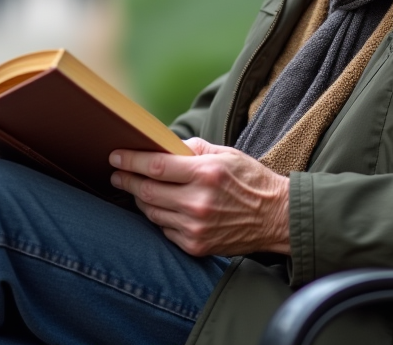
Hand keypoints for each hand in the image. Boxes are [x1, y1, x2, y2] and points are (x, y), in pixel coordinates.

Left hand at [109, 137, 289, 257]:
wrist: (276, 218)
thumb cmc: (251, 180)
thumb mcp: (226, 154)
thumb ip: (192, 149)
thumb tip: (162, 146)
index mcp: (205, 174)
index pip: (155, 167)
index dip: (130, 161)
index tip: (115, 156)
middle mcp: (198, 202)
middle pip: (147, 191)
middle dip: (127, 180)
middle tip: (117, 173)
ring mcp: (196, 227)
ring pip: (152, 212)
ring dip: (141, 199)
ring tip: (138, 188)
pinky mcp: (196, 245)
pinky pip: (164, 229)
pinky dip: (159, 217)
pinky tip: (161, 207)